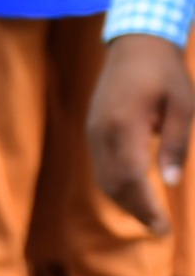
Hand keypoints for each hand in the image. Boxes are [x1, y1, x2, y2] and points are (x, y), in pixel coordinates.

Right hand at [88, 33, 192, 235]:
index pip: (131, 177)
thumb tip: (170, 182)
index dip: (146, 207)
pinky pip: (101, 165)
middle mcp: (102, 132)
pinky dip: (117, 185)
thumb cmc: (165, 74)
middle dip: (136, 210)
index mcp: (125, 125)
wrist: (135, 45)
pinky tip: (136, 192)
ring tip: (150, 216)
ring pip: (103, 177)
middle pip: (113, 184)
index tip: (164, 228)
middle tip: (160, 230)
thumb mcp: (183, 106)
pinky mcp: (93, 129)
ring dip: (124, 201)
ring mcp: (93, 131)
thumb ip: (176, 144)